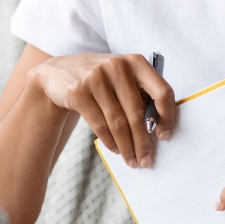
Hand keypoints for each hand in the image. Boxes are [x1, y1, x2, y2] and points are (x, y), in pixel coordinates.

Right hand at [30, 53, 174, 168]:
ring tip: (132, 161)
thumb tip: (156, 131)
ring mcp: (96, 77)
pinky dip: (110, 141)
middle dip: (143, 142)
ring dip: (127, 147)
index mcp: (136, 62)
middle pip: (137, 113)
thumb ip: (141, 95)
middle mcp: (118, 66)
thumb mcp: (122, 77)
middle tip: (147, 161)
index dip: (167, 117)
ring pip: (117, 122)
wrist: (58, 73)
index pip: (162, 91)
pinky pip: (99, 124)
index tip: (164, 136)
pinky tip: (115, 150)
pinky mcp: (78, 91)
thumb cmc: (101, 80)